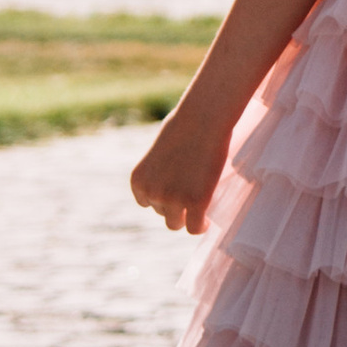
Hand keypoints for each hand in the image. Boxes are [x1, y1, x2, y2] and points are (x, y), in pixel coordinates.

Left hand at [131, 102, 231, 233]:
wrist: (203, 118)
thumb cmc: (184, 125)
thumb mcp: (159, 150)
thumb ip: (158, 170)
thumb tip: (169, 180)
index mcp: (138, 180)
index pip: (146, 202)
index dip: (161, 198)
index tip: (175, 193)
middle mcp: (152, 193)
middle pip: (162, 213)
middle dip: (175, 206)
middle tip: (191, 195)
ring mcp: (173, 200)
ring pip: (176, 223)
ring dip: (186, 217)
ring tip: (199, 208)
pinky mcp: (196, 203)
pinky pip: (195, 228)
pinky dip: (200, 226)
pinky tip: (207, 221)